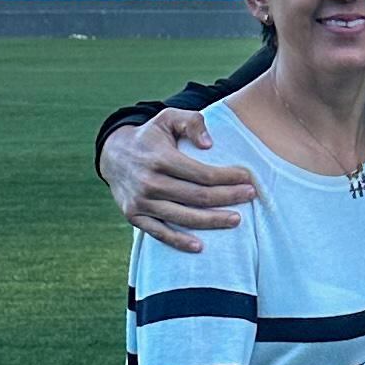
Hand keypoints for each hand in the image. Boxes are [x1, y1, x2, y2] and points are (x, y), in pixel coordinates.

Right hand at [100, 107, 261, 248]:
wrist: (113, 154)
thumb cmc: (150, 136)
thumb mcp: (168, 117)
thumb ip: (192, 122)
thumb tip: (209, 145)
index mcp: (160, 158)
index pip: (202, 174)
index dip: (227, 178)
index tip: (247, 178)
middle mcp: (149, 182)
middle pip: (197, 197)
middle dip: (228, 197)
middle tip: (251, 195)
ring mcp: (141, 202)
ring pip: (183, 217)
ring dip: (213, 221)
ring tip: (237, 219)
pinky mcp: (134, 216)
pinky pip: (159, 233)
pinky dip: (179, 242)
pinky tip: (200, 246)